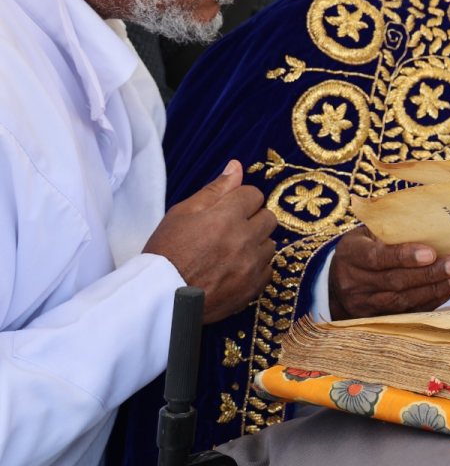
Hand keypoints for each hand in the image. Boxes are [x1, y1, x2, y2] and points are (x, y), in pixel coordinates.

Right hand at [145, 160, 276, 322]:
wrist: (162, 299)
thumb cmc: (166, 252)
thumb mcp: (182, 213)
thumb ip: (214, 190)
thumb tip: (236, 166)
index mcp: (227, 217)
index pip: (254, 194)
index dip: (240, 200)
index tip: (227, 210)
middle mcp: (246, 239)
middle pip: (268, 218)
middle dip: (252, 219)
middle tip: (229, 230)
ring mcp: (253, 265)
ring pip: (270, 243)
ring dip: (255, 244)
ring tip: (230, 253)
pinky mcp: (255, 287)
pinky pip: (268, 268)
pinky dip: (256, 267)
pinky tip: (234, 270)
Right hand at [329, 226, 449, 319]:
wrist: (340, 280)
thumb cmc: (364, 247)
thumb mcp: (368, 233)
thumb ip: (391, 231)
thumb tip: (431, 225)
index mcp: (350, 254)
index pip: (377, 257)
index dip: (403, 256)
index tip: (431, 252)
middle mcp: (353, 282)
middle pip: (394, 281)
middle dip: (428, 274)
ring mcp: (363, 304)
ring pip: (402, 300)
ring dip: (433, 290)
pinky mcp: (376, 318)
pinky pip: (406, 312)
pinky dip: (430, 302)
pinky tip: (448, 290)